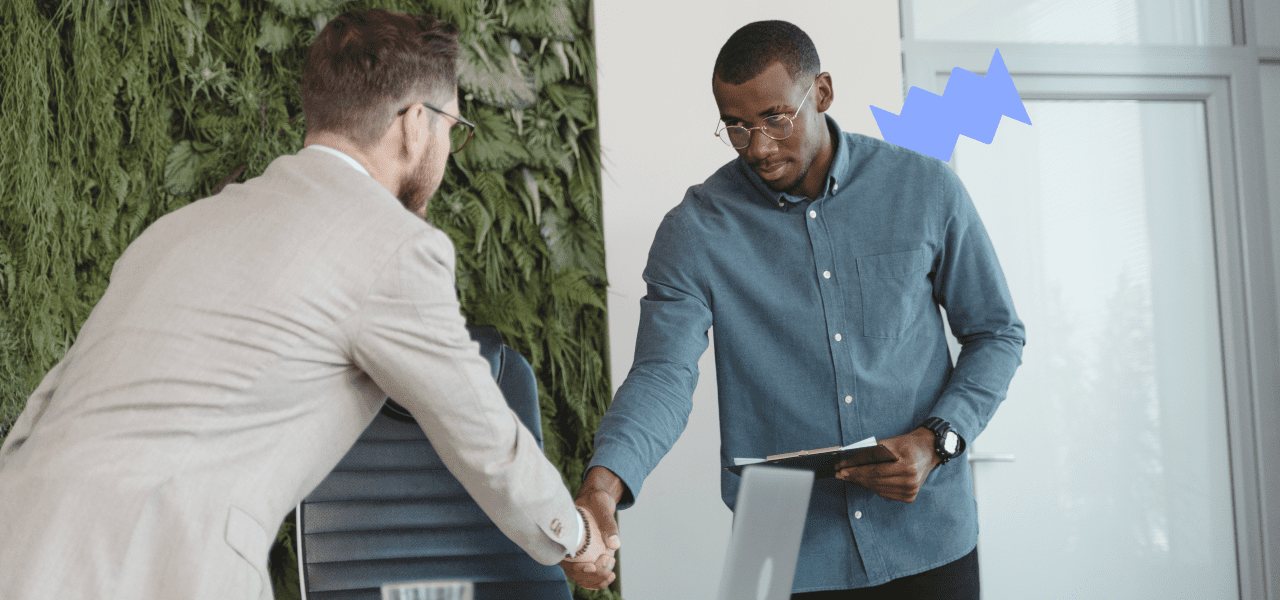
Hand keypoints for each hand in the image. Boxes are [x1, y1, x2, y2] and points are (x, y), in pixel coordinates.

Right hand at [559, 467, 623, 589]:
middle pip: (574, 573)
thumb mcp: (601, 504)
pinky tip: (609, 576)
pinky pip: (588, 575)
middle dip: (592, 574)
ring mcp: (575, 555)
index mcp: (563, 536)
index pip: (564, 561)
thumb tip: (615, 545)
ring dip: (596, 580)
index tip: (592, 566)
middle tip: (608, 561)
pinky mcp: (584, 557)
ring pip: (581, 577)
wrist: (597, 499)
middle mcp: (565, 548)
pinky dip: (597, 580)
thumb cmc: (595, 499)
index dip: (576, 569)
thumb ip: (608, 523)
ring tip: (611, 573)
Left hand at [835, 427, 938, 502]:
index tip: (842, 468)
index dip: (857, 470)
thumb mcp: (893, 442)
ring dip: (862, 483)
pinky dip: (873, 487)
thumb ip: (873, 451)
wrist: (929, 451)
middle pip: (875, 481)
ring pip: (878, 489)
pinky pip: (885, 493)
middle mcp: (910, 482)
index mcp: (908, 467)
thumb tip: (851, 459)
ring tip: (848, 477)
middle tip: (840, 474)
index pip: (876, 471)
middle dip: (855, 477)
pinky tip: (863, 481)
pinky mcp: (909, 497)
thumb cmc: (909, 445)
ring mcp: (911, 492)